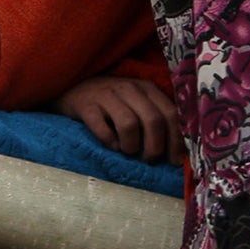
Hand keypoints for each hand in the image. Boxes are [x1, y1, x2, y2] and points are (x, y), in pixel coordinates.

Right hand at [56, 76, 180, 161]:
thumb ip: (156, 119)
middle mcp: (128, 87)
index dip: (175, 140)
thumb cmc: (111, 103)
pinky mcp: (85, 104)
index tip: (172, 160)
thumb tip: (177, 152)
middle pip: (152, 120)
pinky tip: (111, 145)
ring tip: (127, 151)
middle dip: (154, 147)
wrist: (72, 88)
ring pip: (129, 123)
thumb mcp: (137, 104)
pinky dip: (109, 141)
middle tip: (147, 160)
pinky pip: (101, 127)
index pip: (170, 113)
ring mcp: (105, 94)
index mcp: (146, 88)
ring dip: (131, 145)